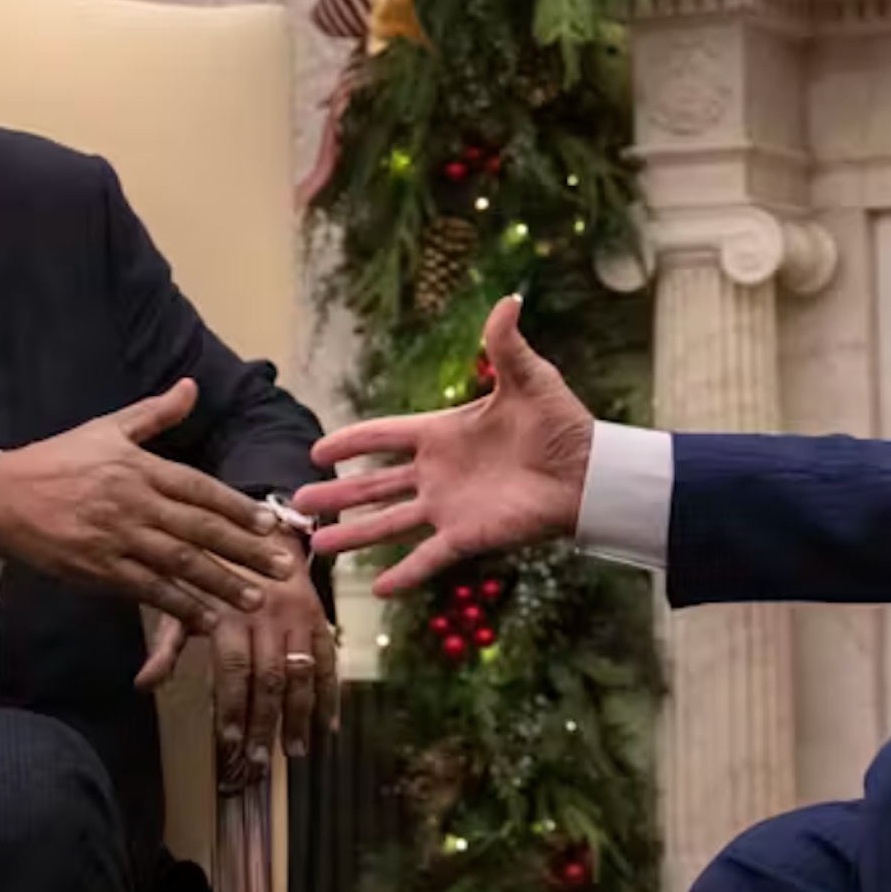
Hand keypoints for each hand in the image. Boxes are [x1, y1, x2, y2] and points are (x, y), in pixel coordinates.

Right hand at [0, 379, 295, 629]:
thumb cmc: (56, 461)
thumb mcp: (106, 429)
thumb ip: (154, 413)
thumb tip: (191, 386)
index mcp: (138, 468)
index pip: (199, 488)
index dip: (238, 507)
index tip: (271, 524)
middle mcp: (133, 503)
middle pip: (199, 529)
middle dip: (244, 550)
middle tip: (283, 566)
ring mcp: (116, 539)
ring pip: (179, 564)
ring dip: (221, 583)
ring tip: (257, 598)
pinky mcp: (98, 570)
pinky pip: (147, 590)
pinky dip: (180, 606)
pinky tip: (208, 618)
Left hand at [138, 537, 338, 782]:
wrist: (260, 525)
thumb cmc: (213, 566)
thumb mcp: (183, 598)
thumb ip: (167, 645)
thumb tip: (143, 686)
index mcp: (230, 612)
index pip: (233, 670)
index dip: (232, 708)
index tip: (228, 743)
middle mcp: (267, 615)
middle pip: (269, 679)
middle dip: (264, 724)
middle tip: (258, 762)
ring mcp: (298, 616)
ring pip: (301, 673)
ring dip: (298, 716)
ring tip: (293, 751)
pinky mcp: (319, 616)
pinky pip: (328, 659)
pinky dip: (331, 694)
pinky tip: (328, 726)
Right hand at [294, 296, 594, 595]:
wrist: (590, 472)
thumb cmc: (561, 422)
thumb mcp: (529, 378)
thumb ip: (505, 344)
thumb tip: (509, 299)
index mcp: (443, 433)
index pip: (384, 436)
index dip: (351, 442)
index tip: (319, 450)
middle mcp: (438, 473)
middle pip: (374, 485)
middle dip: (337, 493)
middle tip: (300, 499)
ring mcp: (449, 507)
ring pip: (388, 524)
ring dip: (354, 536)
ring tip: (317, 546)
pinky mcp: (468, 536)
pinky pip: (428, 558)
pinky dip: (403, 575)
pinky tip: (375, 592)